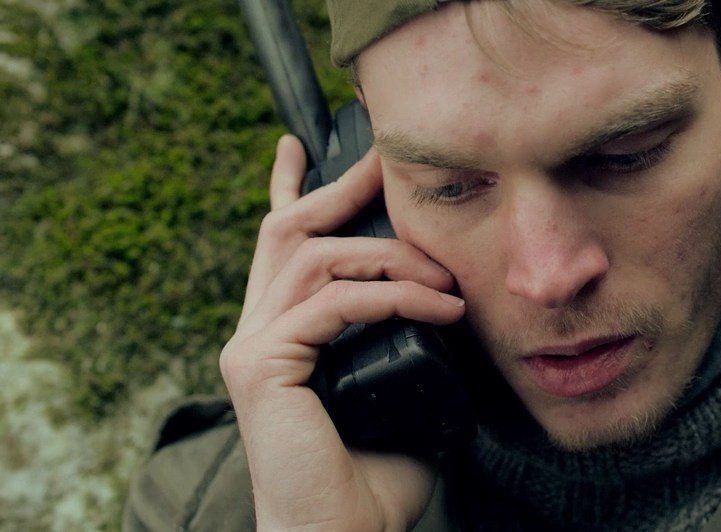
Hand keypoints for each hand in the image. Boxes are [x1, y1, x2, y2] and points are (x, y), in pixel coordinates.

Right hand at [220, 135, 463, 529]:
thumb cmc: (374, 480)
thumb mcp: (404, 391)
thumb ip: (410, 343)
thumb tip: (452, 301)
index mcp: (283, 337)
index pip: (280, 248)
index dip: (291, 190)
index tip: (305, 145)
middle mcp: (256, 334)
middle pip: (288, 232)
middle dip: (338, 188)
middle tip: (383, 160)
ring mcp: (252, 348)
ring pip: (318, 259)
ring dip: (393, 257)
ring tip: (449, 283)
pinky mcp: (261, 366)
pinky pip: (335, 303)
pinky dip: (395, 298)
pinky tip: (439, 310)